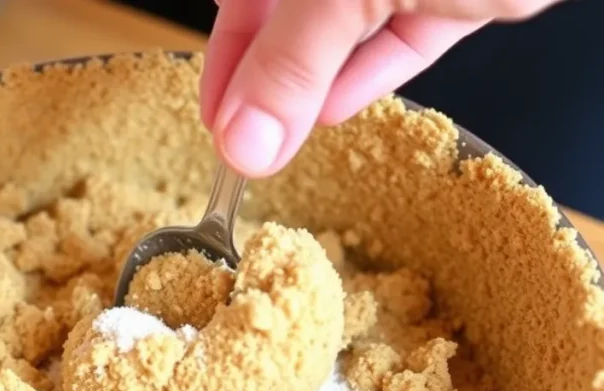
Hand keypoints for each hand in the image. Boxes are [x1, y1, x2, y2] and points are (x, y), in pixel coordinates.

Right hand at [201, 0, 562, 176]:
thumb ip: (289, 66)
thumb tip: (242, 141)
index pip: (240, 3)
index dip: (224, 63)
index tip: (218, 125)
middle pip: (289, 25)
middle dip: (269, 85)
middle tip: (250, 146)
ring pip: (344, 34)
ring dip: (313, 89)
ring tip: (285, 140)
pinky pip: (402, 39)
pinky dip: (370, 76)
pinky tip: (335, 112)